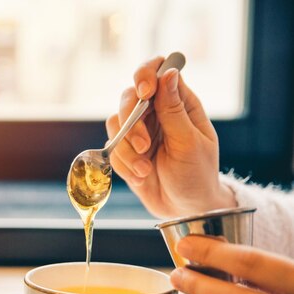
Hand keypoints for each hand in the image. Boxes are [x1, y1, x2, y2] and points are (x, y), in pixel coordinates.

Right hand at [105, 56, 235, 217]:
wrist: (184, 208)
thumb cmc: (196, 174)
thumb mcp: (189, 143)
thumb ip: (174, 110)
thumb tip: (168, 73)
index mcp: (179, 103)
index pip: (158, 70)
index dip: (146, 74)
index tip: (145, 93)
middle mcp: (156, 112)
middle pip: (128, 96)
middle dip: (131, 123)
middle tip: (144, 147)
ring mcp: (138, 130)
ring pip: (115, 123)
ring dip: (126, 149)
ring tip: (144, 170)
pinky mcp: (124, 149)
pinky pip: (112, 147)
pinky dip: (122, 163)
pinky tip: (140, 176)